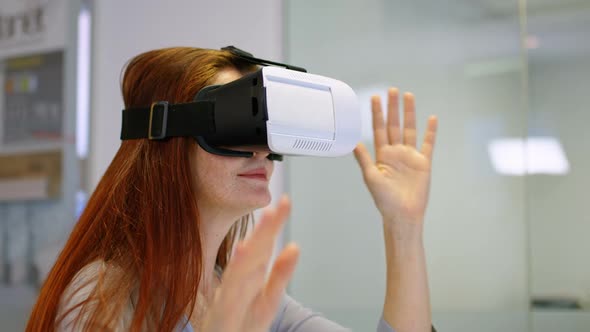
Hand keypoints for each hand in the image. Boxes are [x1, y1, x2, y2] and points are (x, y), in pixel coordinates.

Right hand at [201, 196, 299, 331]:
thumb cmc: (243, 323)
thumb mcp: (268, 298)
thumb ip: (280, 274)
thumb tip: (295, 246)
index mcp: (250, 275)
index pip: (264, 245)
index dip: (274, 224)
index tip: (286, 201)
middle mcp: (237, 282)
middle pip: (253, 254)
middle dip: (264, 231)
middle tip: (277, 208)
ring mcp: (227, 298)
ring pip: (239, 272)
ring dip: (250, 250)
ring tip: (262, 228)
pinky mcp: (221, 316)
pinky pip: (228, 298)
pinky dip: (235, 279)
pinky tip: (241, 258)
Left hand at [354, 88, 437, 224]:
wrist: (402, 213)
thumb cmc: (384, 199)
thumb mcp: (370, 177)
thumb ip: (363, 158)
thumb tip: (353, 142)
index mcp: (382, 155)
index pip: (379, 129)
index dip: (376, 114)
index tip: (374, 98)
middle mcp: (396, 152)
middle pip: (394, 125)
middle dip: (393, 108)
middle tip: (392, 90)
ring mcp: (410, 156)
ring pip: (410, 129)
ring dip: (409, 113)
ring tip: (408, 96)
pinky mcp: (423, 162)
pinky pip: (428, 143)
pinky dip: (430, 131)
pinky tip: (431, 119)